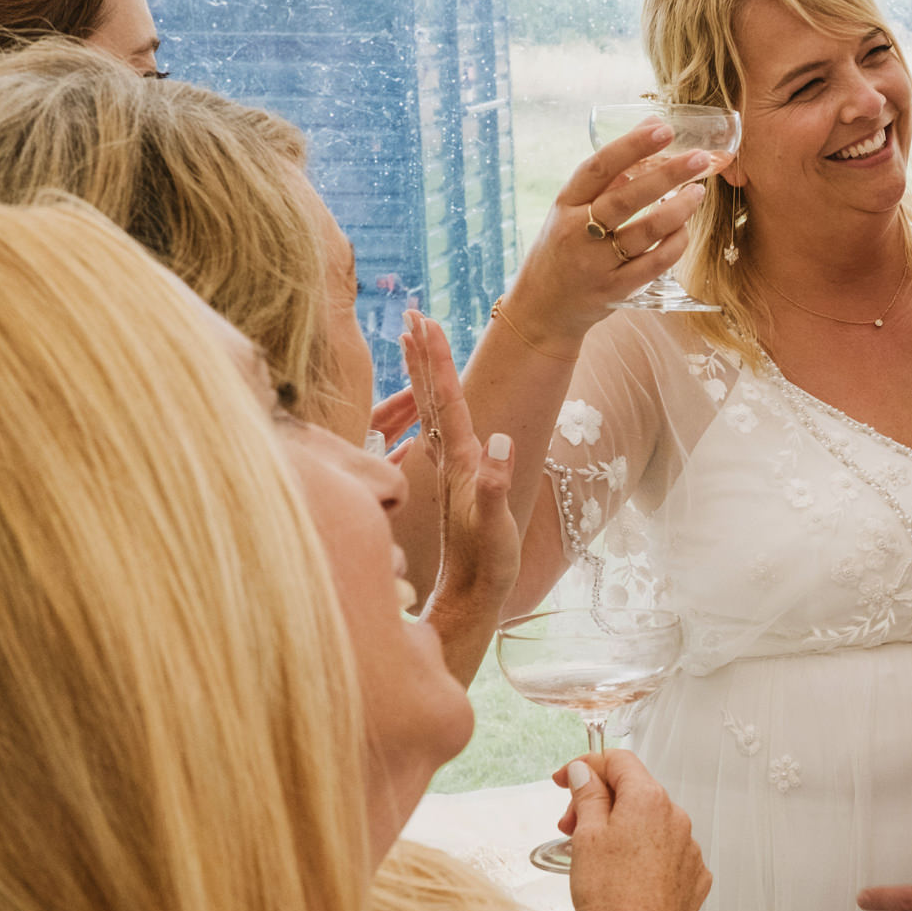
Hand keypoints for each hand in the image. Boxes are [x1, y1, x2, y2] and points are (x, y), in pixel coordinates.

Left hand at [394, 309, 517, 685]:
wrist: (468, 598)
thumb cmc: (486, 567)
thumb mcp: (497, 528)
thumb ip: (495, 485)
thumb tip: (499, 439)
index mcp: (458, 462)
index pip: (446, 400)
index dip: (437, 360)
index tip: (426, 321)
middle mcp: (447, 460)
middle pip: (430, 396)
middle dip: (422, 353)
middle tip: (412, 312)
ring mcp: (446, 471)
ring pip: (429, 410)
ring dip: (422, 372)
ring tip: (414, 339)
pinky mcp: (451, 482)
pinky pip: (435, 429)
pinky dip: (431, 404)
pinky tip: (431, 398)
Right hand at [505, 120, 711, 350]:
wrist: (542, 308)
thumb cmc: (564, 247)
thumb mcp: (571, 209)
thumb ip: (609, 174)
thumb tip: (651, 125)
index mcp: (564, 204)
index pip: (598, 168)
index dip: (631, 146)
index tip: (662, 128)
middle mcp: (576, 233)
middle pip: (626, 199)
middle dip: (667, 175)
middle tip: (699, 158)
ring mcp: (595, 265)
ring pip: (645, 232)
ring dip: (678, 210)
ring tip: (697, 191)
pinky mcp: (614, 291)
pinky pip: (654, 264)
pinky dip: (675, 244)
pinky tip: (686, 228)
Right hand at [557, 750, 709, 910]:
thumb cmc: (608, 896)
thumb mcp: (586, 836)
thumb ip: (589, 795)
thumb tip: (586, 771)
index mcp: (650, 800)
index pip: (620, 760)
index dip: (587, 765)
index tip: (566, 780)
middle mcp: (677, 818)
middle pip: (634, 792)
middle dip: (599, 802)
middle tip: (569, 826)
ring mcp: (689, 849)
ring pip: (650, 823)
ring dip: (619, 828)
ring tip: (592, 856)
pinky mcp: (694, 877)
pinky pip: (665, 851)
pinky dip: (642, 854)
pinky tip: (621, 875)